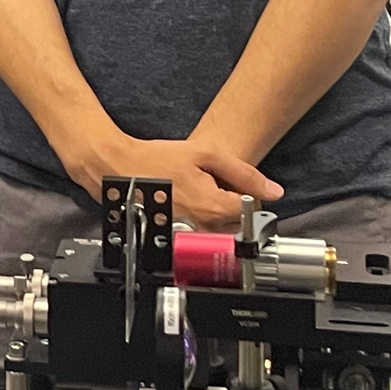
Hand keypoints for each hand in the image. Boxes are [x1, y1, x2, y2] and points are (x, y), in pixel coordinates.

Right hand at [70, 132, 282, 229]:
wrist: (116, 168)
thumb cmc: (155, 159)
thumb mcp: (205, 154)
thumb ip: (243, 172)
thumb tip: (274, 191)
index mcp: (215, 206)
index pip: (254, 211)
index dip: (253, 196)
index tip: (243, 188)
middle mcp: (203, 226)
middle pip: (236, 223)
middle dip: (232, 205)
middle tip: (213, 184)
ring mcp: (187, 234)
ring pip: (217, 229)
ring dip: (214, 213)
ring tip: (195, 191)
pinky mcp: (174, 236)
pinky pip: (197, 231)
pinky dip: (196, 218)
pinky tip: (183, 200)